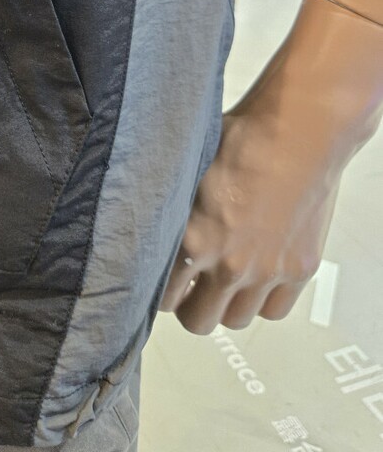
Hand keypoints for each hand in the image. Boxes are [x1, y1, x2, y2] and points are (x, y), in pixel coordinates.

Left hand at [158, 107, 343, 333]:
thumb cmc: (244, 138)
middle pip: (197, 320)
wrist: (299, 131)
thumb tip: (152, 225)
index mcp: (194, 238)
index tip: (165, 282)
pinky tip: (255, 278)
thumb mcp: (189, 172)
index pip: (162, 297)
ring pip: (236, 320)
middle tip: (192, 286)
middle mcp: (229, 263)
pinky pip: (273, 310)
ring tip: (224, 280)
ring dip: (226, 304)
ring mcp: (267, 271)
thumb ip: (173, 211)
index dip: (161, 291)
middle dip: (190, 305)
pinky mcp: (298, 269)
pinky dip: (262, 300)